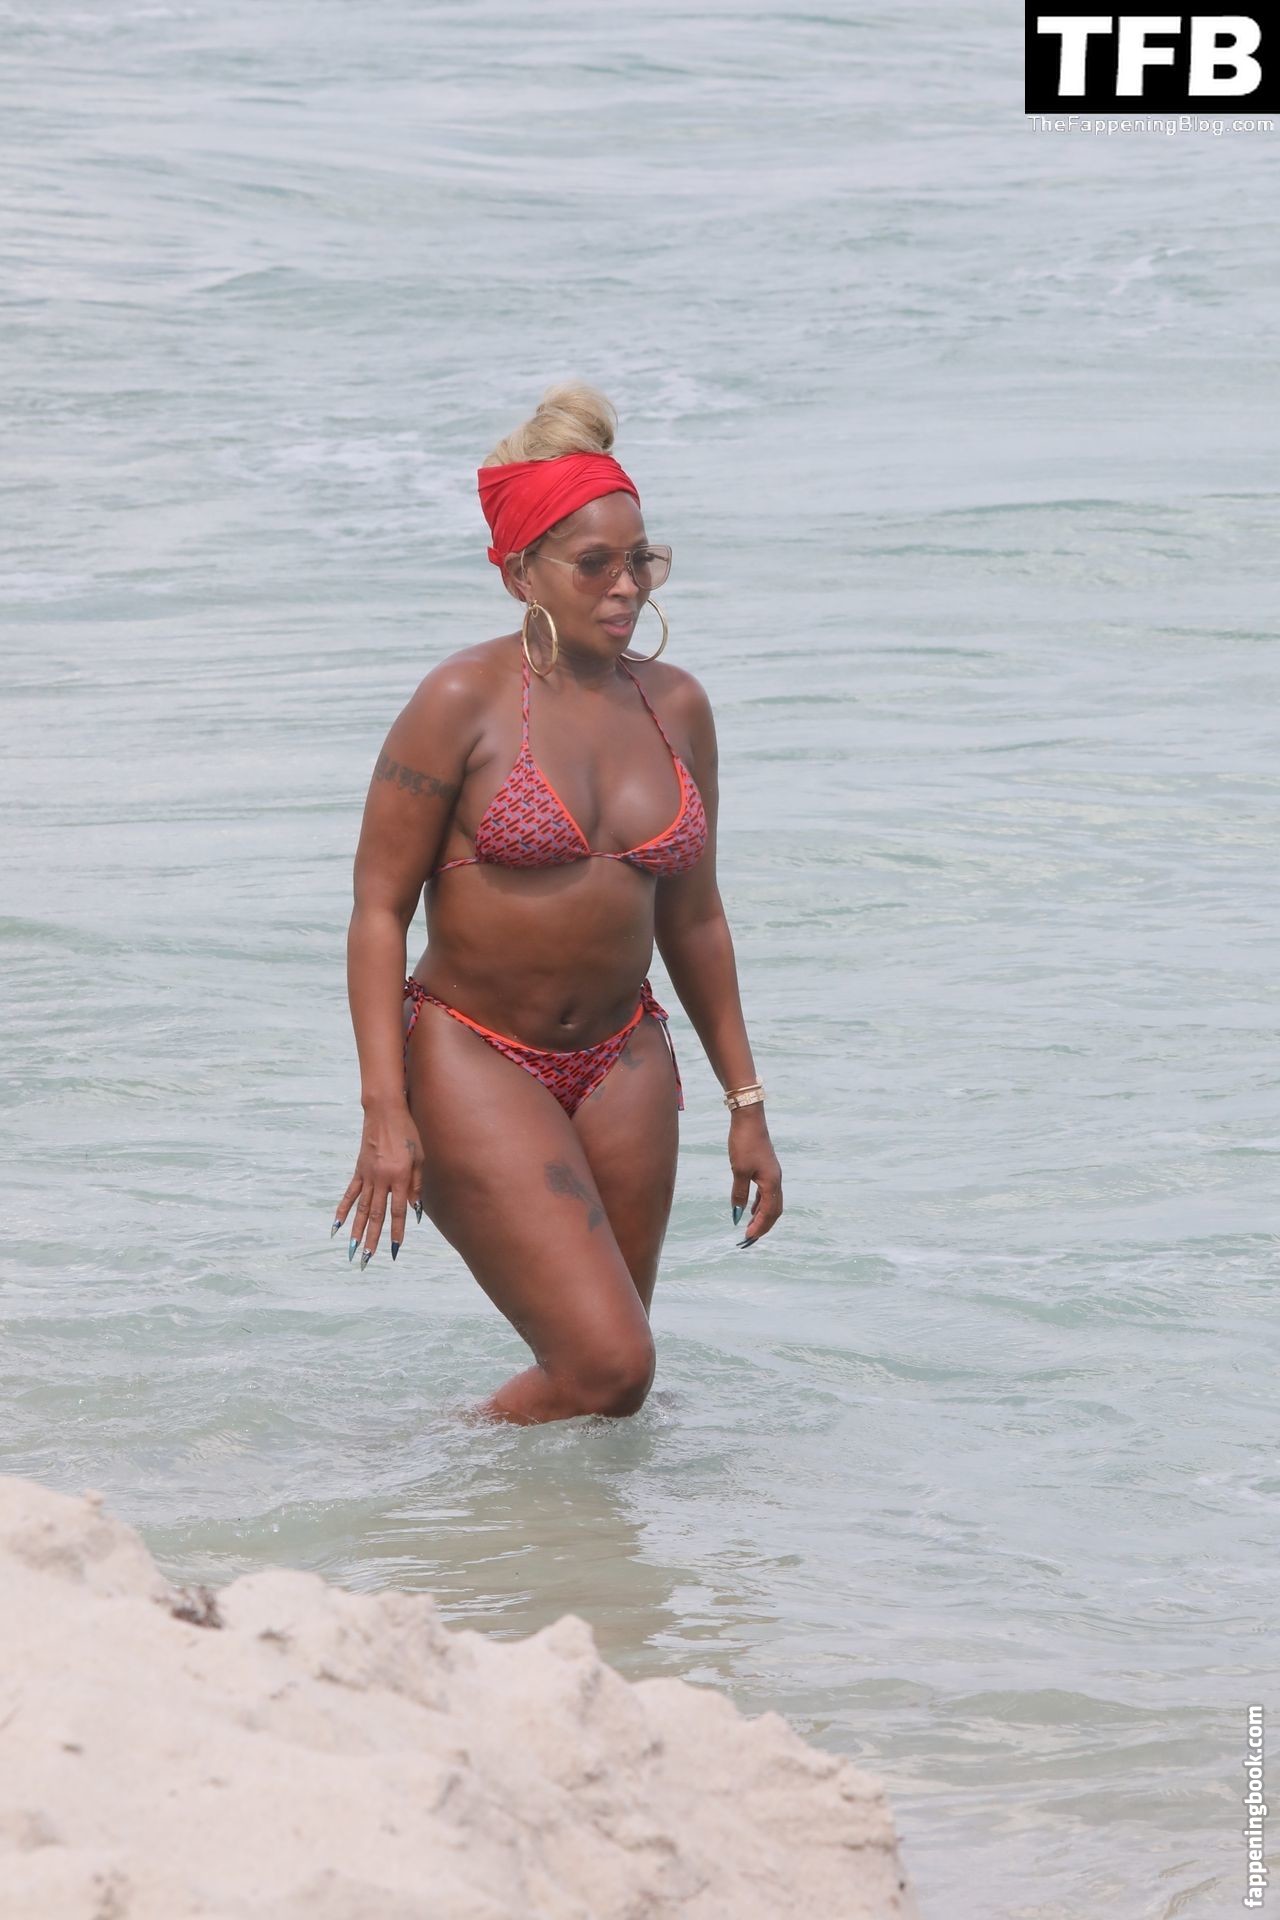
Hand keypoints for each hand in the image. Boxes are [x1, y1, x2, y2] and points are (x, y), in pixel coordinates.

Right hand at [331, 1100, 423, 1268]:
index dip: (397, 1231)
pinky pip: (350, 1193)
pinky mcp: (359, 1170)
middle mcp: (381, 1179)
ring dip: (357, 1230)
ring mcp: (367, 1175)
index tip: (395, 1249)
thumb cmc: (408, 1133)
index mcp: (399, 1177)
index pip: (398, 1210)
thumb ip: (417, 1184)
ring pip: (361, 1208)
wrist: (385, 1111)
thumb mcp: (420, 1157)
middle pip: (376, 1214)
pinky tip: (338, 1225)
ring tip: (353, 1249)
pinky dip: (344, 1210)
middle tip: (368, 1258)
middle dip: (372, 1238)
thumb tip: (415, 1210)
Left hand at [728, 1111, 782, 1247]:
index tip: (747, 1237)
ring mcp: (772, 1174)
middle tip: (750, 1238)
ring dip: (762, 1216)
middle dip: (764, 1226)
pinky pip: (767, 1193)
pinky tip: (750, 1209)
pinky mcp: (766, 1169)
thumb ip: (739, 1193)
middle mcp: (776, 1180)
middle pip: (775, 1210)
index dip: (760, 1227)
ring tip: (750, 1227)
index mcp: (772, 1182)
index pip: (769, 1212)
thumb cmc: (744, 1143)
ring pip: (772, 1202)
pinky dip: (760, 1204)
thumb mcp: (739, 1170)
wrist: (749, 1119)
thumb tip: (737, 1213)